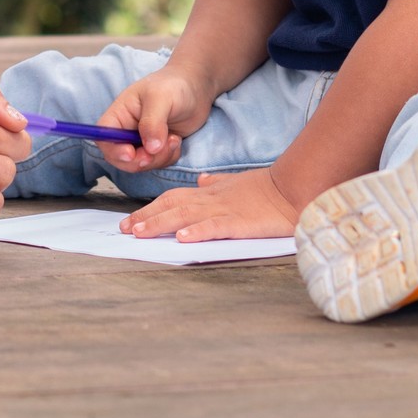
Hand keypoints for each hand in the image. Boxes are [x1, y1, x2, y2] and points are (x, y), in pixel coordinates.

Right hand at [96, 68, 211, 173]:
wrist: (195, 88)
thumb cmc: (174, 85)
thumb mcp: (161, 97)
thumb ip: (152, 122)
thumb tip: (150, 148)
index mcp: (119, 114)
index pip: (104, 136)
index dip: (113, 149)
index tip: (131, 154)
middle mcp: (127, 130)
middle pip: (120, 157)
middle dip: (140, 160)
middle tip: (158, 151)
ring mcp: (141, 141)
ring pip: (141, 164)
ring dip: (159, 158)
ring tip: (174, 139)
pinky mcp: (157, 148)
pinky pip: (157, 164)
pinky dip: (168, 158)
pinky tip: (176, 141)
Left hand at [121, 167, 299, 241]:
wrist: (292, 188)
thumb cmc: (266, 188)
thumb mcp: (236, 182)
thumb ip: (217, 183)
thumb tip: (200, 180)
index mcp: (209, 193)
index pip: (173, 198)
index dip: (150, 208)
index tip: (132, 219)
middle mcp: (210, 200)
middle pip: (171, 206)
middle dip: (146, 217)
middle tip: (124, 229)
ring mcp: (224, 210)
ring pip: (185, 215)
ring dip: (160, 223)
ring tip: (139, 232)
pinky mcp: (240, 223)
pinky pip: (215, 226)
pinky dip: (197, 231)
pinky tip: (182, 237)